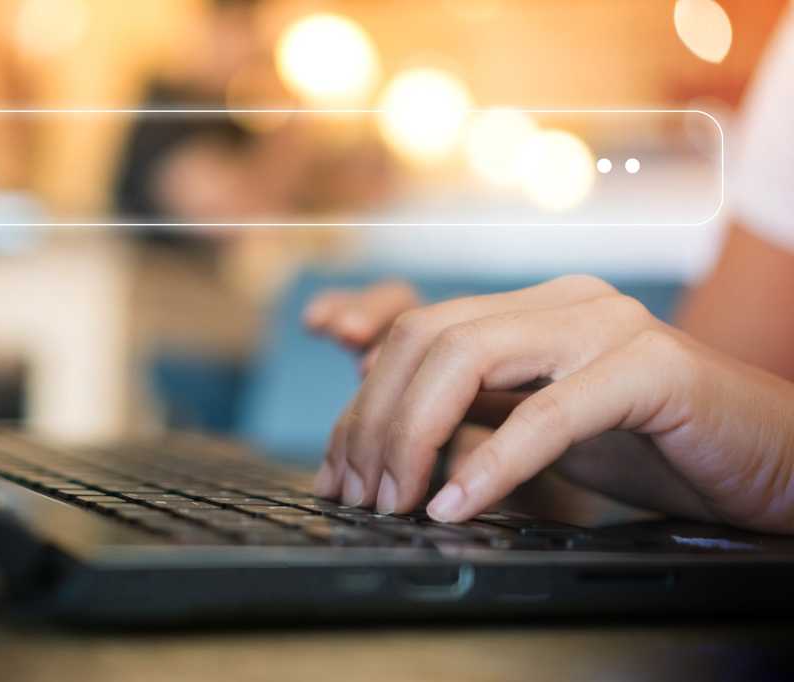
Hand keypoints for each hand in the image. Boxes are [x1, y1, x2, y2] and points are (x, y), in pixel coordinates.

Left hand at [304, 275, 793, 533]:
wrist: (767, 458)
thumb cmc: (654, 446)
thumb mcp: (542, 429)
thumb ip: (478, 414)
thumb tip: (389, 433)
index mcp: (532, 310)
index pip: (418, 334)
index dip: (363, 400)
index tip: (338, 467)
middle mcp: (562, 301)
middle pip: (429, 338)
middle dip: (375, 420)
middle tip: (357, 493)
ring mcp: (607, 326)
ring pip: (471, 356)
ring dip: (414, 435)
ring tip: (394, 501)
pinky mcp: (650, 369)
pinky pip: (549, 412)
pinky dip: (492, 462)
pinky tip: (456, 505)